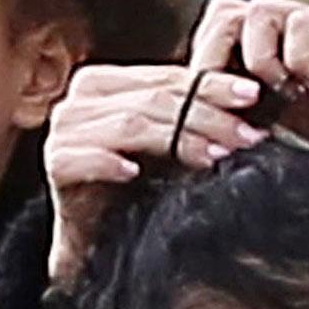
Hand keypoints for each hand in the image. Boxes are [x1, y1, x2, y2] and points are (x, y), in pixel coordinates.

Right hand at [40, 64, 270, 286]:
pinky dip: (111, 162)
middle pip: (154, 99)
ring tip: (216, 156)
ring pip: (129, 125)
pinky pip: (85, 156)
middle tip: (246, 136)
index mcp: (108, 82)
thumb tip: (251, 103)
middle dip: (208, 117)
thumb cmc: (142, 182)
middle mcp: (80, 98)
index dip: (213, 85)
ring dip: (178, 140)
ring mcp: (64, 129)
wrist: (102, 232)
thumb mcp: (173, 141)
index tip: (253, 96)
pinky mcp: (56, 162)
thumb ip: (196, 115)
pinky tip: (136, 171)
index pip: (167, 77)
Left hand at [190, 0, 308, 162]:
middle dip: (213, 55)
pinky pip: (300, 24)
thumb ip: (263, 111)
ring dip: (256, 57)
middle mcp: (294, 30)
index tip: (214, 112)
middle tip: (230, 98)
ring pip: (255, 11)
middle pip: (223, 13)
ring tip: (279, 91)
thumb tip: (214, 123)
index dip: (205, 67)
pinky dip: (296, 59)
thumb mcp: (303, 123)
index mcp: (278, 49)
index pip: (217, 35)